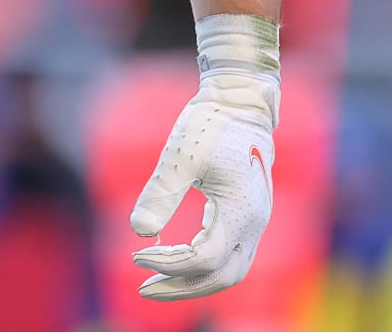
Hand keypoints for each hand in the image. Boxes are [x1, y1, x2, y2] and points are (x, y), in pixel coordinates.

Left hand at [130, 14, 279, 300]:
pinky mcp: (248, 215)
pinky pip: (230, 254)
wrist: (240, 103)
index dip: (169, 264)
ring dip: (194, 281)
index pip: (204, 258)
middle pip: (223, 277)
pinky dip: (203, 264)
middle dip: (183, 288)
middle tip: (143, 289)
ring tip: (156, 280)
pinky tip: (174, 256)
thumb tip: (139, 232)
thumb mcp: (180, 155)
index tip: (136, 254)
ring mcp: (255, 221)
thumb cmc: (210, 124)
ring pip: (230, 270)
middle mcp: (254, 223)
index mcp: (240, 211)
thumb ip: (161, 192)